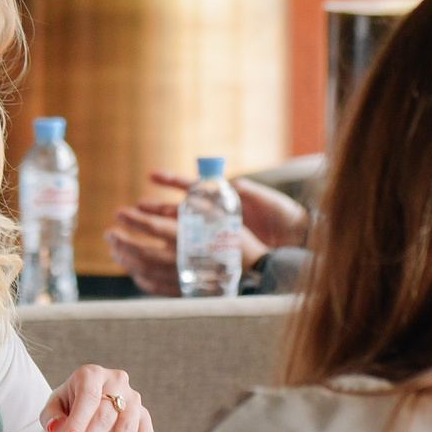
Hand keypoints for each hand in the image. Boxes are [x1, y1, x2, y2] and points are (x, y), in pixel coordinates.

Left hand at [40, 363, 153, 431]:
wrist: (89, 405)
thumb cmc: (68, 406)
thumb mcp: (54, 408)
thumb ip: (52, 417)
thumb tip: (57, 430)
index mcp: (91, 374)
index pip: (88, 396)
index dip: (78, 420)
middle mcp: (116, 382)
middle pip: (106, 416)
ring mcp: (134, 399)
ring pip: (127, 429)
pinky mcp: (144, 416)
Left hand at [106, 173, 274, 295]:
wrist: (254, 270)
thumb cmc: (234, 238)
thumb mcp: (214, 216)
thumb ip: (187, 209)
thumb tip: (165, 200)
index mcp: (189, 237)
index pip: (152, 226)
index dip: (133, 219)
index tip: (118, 212)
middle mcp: (181, 258)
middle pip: (142, 251)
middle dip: (122, 241)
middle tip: (109, 233)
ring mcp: (180, 277)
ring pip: (145, 270)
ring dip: (126, 259)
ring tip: (115, 251)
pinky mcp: (183, 290)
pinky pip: (155, 286)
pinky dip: (140, 278)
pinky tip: (134, 271)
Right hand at [145, 170, 311, 248]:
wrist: (297, 236)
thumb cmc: (283, 215)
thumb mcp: (266, 199)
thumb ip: (247, 191)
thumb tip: (232, 182)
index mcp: (223, 198)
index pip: (192, 187)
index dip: (171, 181)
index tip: (152, 175)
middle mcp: (215, 215)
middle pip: (179, 209)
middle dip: (156, 208)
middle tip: (134, 208)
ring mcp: (216, 232)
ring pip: (182, 230)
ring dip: (161, 228)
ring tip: (139, 229)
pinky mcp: (220, 250)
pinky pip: (194, 250)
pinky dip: (178, 252)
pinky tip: (161, 256)